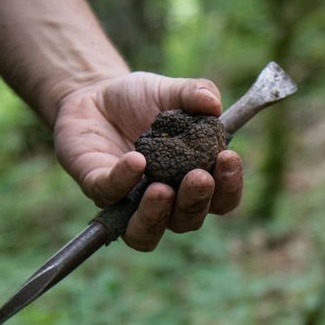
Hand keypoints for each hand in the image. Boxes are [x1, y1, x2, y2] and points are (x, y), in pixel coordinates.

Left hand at [53, 72, 243, 250]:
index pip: (221, 200)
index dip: (230, 187)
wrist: (94, 92)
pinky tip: (135, 160)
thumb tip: (213, 103)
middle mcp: (166, 200)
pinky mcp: (98, 188)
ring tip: (163, 191)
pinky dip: (123, 181)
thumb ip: (195, 94)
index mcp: (192, 180)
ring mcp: (130, 201)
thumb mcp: (172, 91)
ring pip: (146, 233)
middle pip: (188, 220)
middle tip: (199, 178)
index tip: (228, 158)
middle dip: (196, 202)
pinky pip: (110, 195)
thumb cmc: (141, 99)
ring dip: (157, 216)